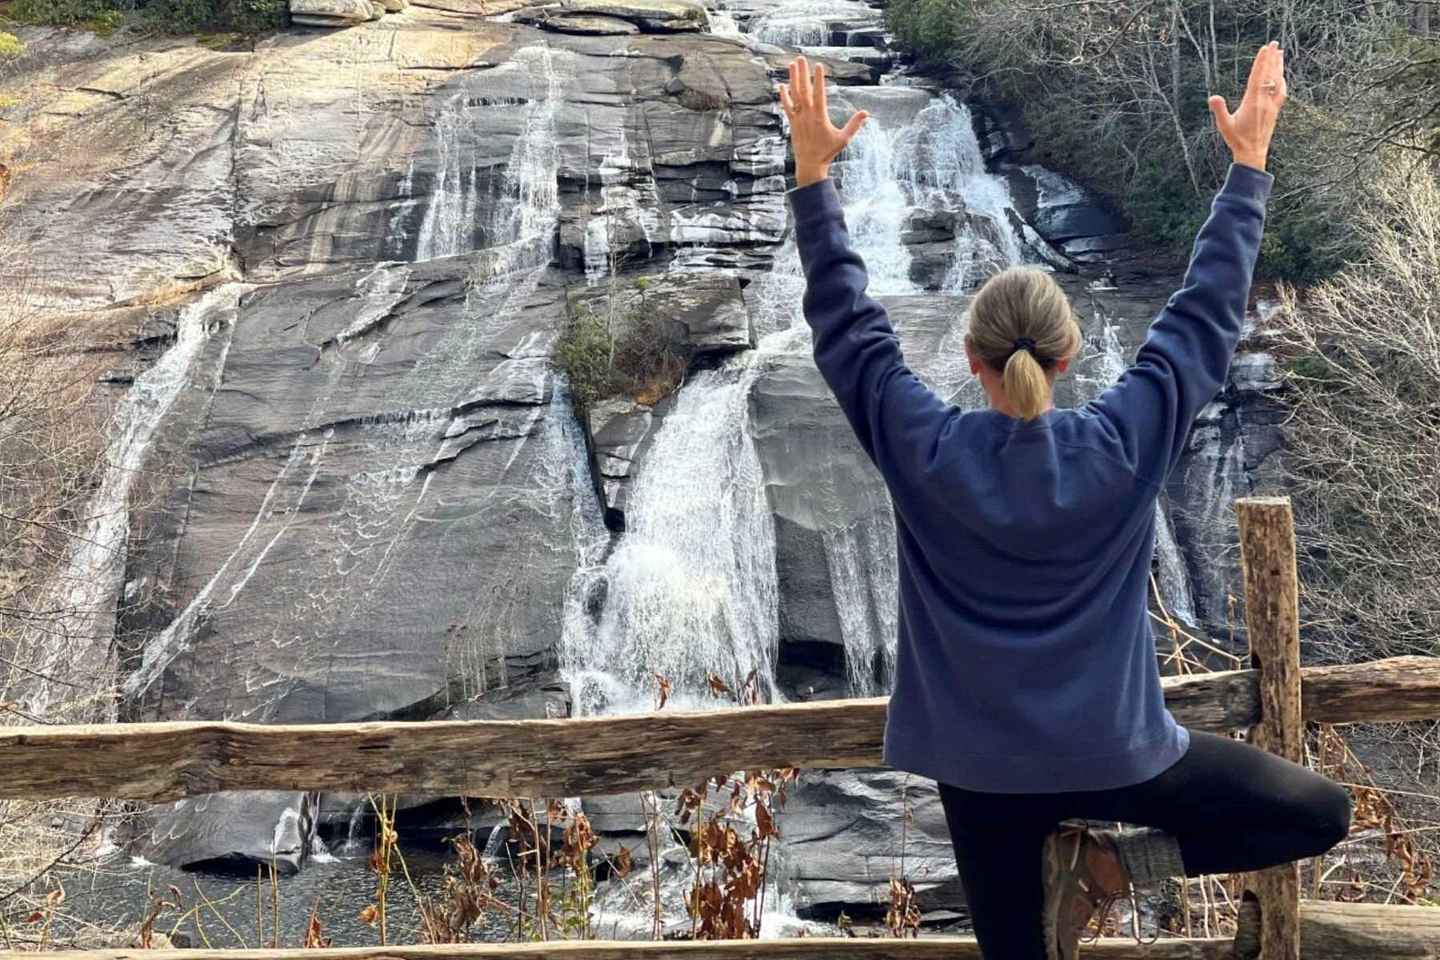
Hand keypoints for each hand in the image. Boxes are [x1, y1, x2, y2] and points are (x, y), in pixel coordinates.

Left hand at [778, 56, 868, 187]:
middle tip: (801, 58)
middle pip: (804, 89)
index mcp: (820, 116)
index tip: (819, 66)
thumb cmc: (828, 152)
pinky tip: (782, 85)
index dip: (819, 79)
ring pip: (794, 95)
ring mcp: (798, 118)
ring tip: (792, 64)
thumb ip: (854, 125)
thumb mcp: (844, 139)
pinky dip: (784, 96)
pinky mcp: (792, 123)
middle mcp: (807, 114)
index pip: (819, 93)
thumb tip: (866, 113)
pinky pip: (787, 106)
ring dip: (793, 79)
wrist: (810, 165)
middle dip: (803, 73)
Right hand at [1209, 42, 1287, 172]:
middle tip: (1275, 43)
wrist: (1253, 153)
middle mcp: (1265, 101)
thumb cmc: (1236, 139)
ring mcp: (1272, 105)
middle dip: (1272, 58)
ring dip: (1279, 66)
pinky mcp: (1275, 110)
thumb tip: (1213, 97)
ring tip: (1280, 53)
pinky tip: (1282, 76)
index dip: (1261, 62)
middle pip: (1270, 75)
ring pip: (1278, 81)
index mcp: (1253, 102)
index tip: (1265, 48)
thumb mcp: (1224, 125)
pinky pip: (1281, 91)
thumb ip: (1219, 110)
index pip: (1258, 77)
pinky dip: (1282, 80)